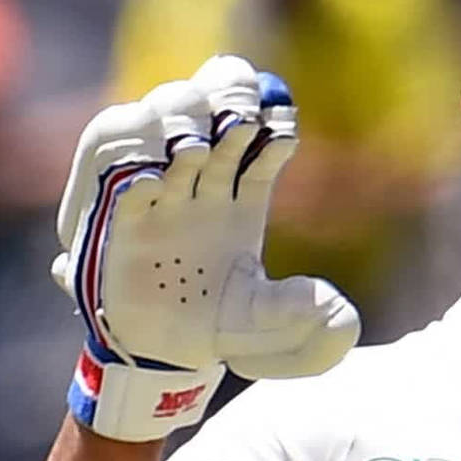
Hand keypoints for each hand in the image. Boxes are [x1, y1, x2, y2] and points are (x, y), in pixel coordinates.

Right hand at [52, 55, 359, 440]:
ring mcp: (161, 198)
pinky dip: (137, 175)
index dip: (273, 127)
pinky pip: (123, 182)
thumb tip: (338, 311)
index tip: (283, 130)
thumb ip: (297, 313)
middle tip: (241, 116)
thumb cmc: (218, 328)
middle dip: (226, 103)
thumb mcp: (266, 324)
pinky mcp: (123, 222)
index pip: (263, 143)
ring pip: (165, 132)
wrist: (164, 356)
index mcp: (243, 197)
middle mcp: (202, 186)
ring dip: (179, 126)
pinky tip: (155, 184)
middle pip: (214, 118)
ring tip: (195, 146)